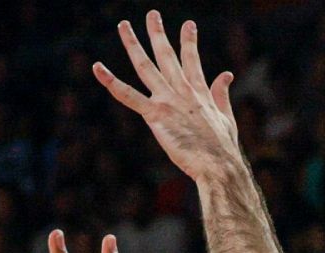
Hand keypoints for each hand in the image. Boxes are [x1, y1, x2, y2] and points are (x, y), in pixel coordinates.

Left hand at [95, 12, 240, 183]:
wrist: (218, 165)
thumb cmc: (223, 148)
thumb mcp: (226, 117)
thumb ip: (221, 95)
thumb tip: (226, 74)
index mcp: (199, 93)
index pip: (192, 60)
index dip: (189, 41)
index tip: (188, 24)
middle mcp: (182, 91)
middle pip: (167, 55)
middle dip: (158, 33)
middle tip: (151, 14)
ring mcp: (167, 101)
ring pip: (145, 66)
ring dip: (132, 44)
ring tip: (123, 25)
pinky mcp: (155, 115)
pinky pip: (128, 95)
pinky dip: (111, 82)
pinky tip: (98, 68)